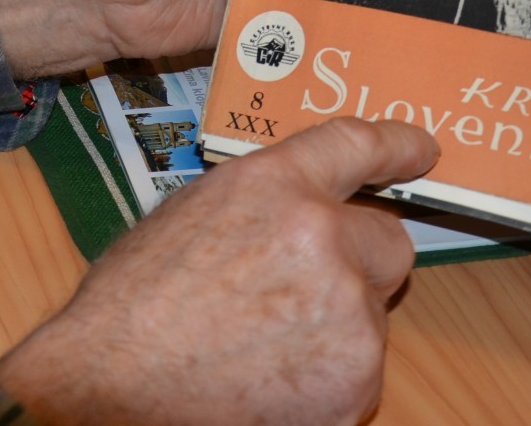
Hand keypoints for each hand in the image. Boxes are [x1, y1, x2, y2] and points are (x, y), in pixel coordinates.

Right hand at [0, 118, 438, 425]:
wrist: (110, 383)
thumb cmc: (131, 305)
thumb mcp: (191, 214)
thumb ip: (261, 200)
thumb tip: (299, 205)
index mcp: (275, 185)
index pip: (359, 146)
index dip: (398, 146)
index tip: (421, 149)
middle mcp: (323, 239)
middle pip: (389, 241)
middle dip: (357, 260)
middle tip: (303, 287)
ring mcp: (346, 314)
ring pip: (372, 311)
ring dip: (336, 322)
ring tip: (262, 343)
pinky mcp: (355, 381)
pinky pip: (360, 366)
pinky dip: (327, 375)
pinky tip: (269, 378)